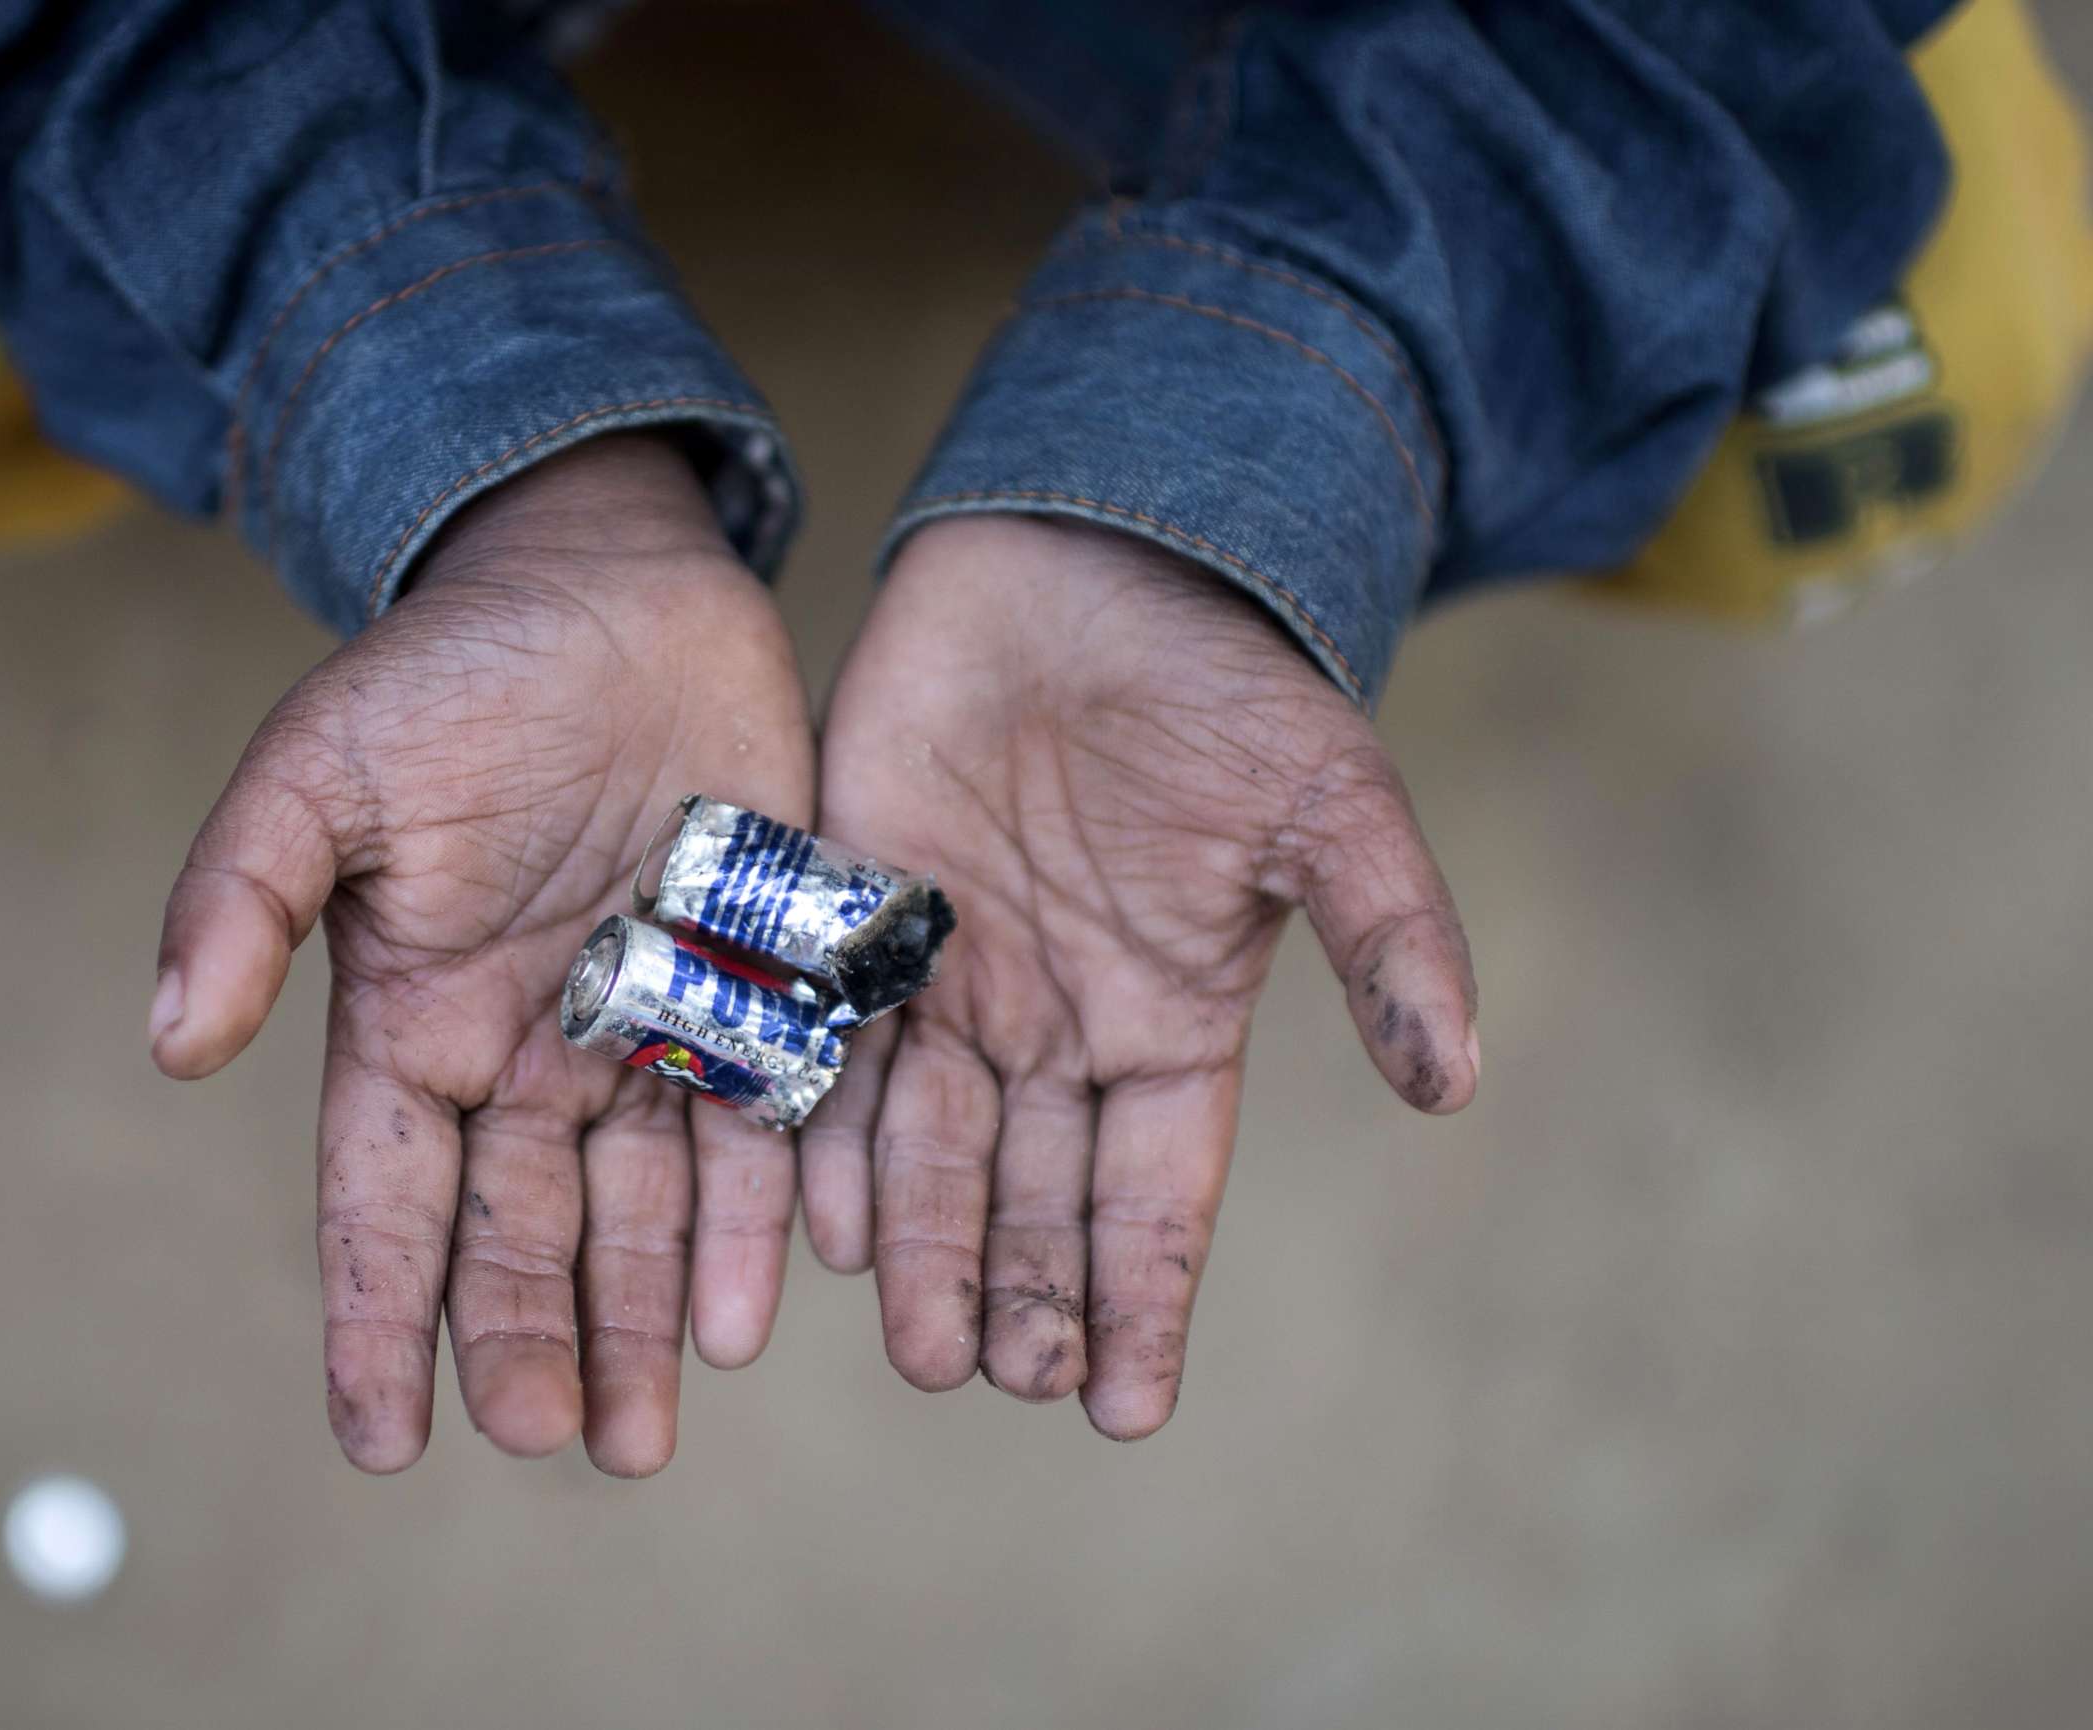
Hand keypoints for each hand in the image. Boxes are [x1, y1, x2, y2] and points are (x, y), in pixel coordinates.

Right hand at [149, 436, 813, 1475]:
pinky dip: (754, 1223)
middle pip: (521, 1236)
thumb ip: (244, 896)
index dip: (377, 1320)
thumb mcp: (323, 767)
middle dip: (527, 1344)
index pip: (385, 1203)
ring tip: (642, 1436)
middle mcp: (530, 1056)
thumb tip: (170, 1040)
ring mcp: (650, 1034)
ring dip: (640, 1326)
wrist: (614, 588)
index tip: (380, 1439)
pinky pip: (759, 1133)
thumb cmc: (453, 674)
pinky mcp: (760, 996)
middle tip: (547, 1440)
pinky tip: (753, 1310)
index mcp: (416, 1024)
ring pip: (641, 1217)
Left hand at [802, 515, 1478, 1436]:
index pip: (1153, 1198)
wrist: (1089, 560)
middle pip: (1029, 1197)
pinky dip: (827, 1138)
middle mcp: (1053, 1029)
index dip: (1143, 1301)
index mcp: (1166, 1023)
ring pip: (926, 1150)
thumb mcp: (1330, 805)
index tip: (1128, 1413)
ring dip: (920, 1249)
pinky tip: (820, 1221)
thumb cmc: (1222, 681)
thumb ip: (1385, 939)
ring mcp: (950, 982)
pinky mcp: (856, 920)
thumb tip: (1457, 1081)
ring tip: (918, 1347)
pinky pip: (833, 1055)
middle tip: (996, 1383)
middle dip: (1018, 1295)